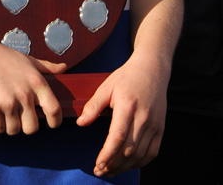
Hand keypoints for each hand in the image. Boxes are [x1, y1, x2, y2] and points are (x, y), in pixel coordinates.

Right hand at [0, 36, 66, 134]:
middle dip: (26, 126)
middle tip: (19, 117)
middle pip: (32, 128)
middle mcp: (25, 94)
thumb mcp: (28, 60)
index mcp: (37, 82)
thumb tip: (64, 67)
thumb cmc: (2, 56)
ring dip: (9, 125)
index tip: (51, 124)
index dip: (55, 121)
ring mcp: (8, 102)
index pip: (54, 110)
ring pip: (14, 130)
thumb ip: (47, 66)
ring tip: (4, 112)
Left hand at [76, 52, 167, 177]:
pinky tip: (127, 166)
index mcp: (128, 105)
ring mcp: (154, 124)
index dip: (108, 153)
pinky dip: (139, 163)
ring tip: (110, 171)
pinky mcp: (161, 128)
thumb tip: (81, 123)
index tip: (98, 164)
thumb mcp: (106, 86)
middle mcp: (143, 117)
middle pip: (128, 149)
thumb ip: (93, 105)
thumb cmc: (127, 77)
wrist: (152, 70)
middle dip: (113, 164)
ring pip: (140, 154)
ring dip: (124, 167)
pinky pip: (152, 153)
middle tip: (99, 171)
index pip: (117, 136)